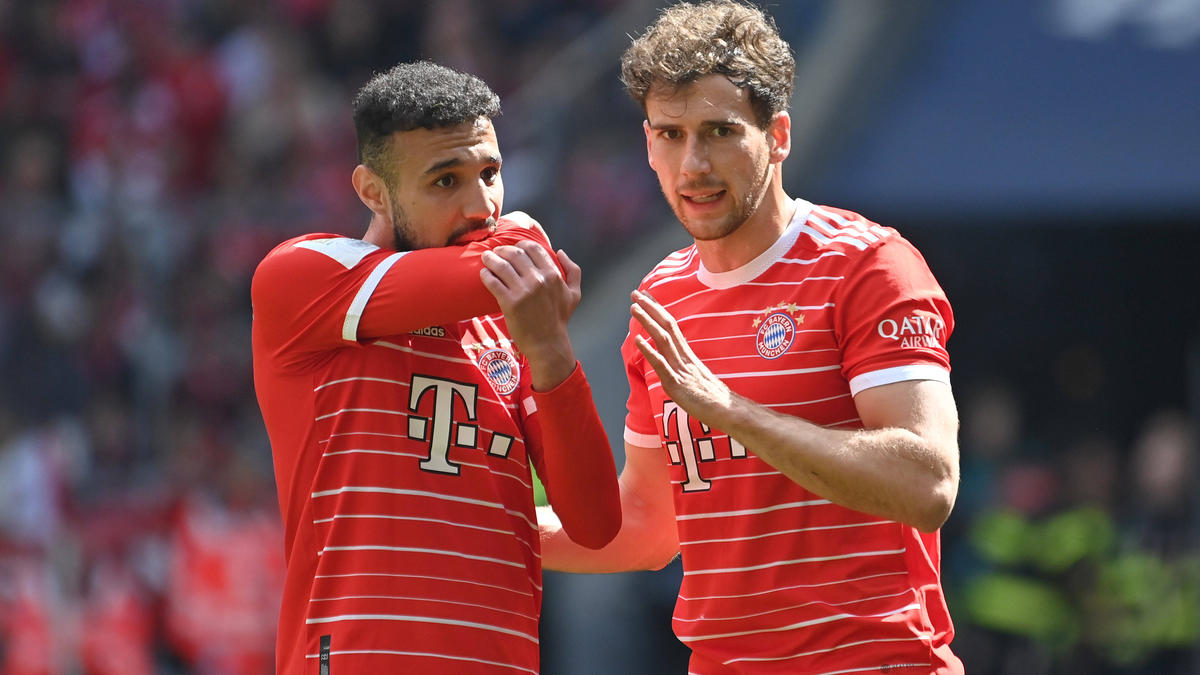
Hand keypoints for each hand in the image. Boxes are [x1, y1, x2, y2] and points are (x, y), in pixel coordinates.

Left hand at [480, 241, 580, 389]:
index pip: (533, 248)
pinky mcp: (510, 303)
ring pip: (502, 265)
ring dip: (491, 258)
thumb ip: (573, 270)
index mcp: (553, 275)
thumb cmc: (560, 319)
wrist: (547, 344)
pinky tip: (484, 273)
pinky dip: (486, 275)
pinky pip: (493, 282)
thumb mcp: (574, 294)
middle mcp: (538, 280)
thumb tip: (560, 251)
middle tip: (496, 251)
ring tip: (486, 257)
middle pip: (515, 254)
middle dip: (503, 249)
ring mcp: (523, 291)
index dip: (520, 244)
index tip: (513, 247)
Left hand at [631, 289, 735, 425]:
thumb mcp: (696, 376)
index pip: (671, 325)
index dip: (658, 310)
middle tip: (635, 293)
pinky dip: (649, 350)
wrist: (726, 410)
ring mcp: (679, 369)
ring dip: (647, 322)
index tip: (647, 296)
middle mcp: (683, 357)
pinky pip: (661, 364)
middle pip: (666, 326)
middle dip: (650, 308)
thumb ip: (685, 367)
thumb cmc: (712, 396)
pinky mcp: (675, 383)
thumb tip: (676, 363)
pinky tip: (637, 339)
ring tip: (634, 308)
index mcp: (687, 354)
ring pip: (662, 339)